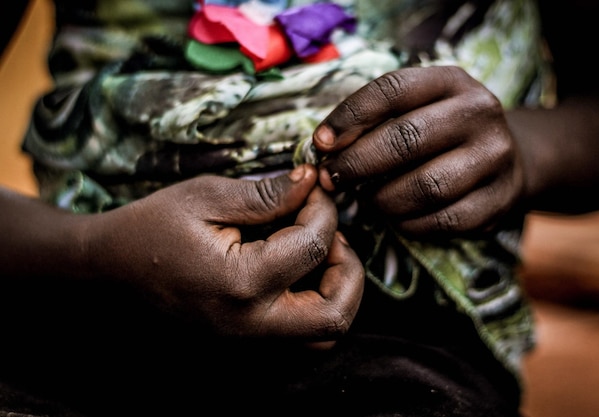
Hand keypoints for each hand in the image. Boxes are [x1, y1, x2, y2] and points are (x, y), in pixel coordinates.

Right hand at [86, 164, 363, 340]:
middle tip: (330, 232)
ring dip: (339, 291)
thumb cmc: (154, 227)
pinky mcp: (246, 342)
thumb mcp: (206, 197)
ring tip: (320, 252)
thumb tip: (312, 181)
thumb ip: (266, 193)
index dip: (323, 208)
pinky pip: (302, 337)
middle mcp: (250, 323)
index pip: (313, 245)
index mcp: (239, 283)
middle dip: (349, 266)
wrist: (113, 269)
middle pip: (336, 313)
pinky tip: (301, 271)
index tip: (312, 187)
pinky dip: (318, 305)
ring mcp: (248, 340)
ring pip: (325, 334)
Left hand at [312, 66, 524, 235]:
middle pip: (405, 140)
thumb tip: (324, 146)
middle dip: (356, 164)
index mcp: (451, 80)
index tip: (320, 143)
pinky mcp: (498, 200)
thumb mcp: (417, 107)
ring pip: (424, 186)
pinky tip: (395, 218)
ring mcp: (494, 157)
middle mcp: (479, 112)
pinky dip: (408, 224)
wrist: (508, 158)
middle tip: (332, 179)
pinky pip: (442, 220)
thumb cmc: (441, 132)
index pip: (391, 90)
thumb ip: (376, 119)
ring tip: (366, 200)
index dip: (348, 117)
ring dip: (381, 200)